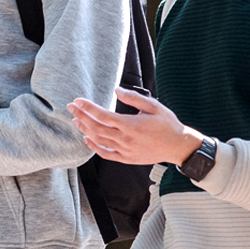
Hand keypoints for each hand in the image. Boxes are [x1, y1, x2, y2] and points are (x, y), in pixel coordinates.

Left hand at [67, 87, 205, 166]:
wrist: (178, 146)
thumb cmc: (167, 124)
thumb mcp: (153, 106)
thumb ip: (133, 98)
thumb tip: (116, 90)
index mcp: (131, 125)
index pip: (103, 115)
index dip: (88, 108)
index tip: (77, 101)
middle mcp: (126, 139)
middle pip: (96, 128)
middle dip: (81, 117)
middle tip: (71, 108)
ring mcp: (126, 151)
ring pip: (99, 141)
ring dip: (85, 130)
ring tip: (75, 121)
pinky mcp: (127, 158)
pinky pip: (107, 154)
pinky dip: (94, 147)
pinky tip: (87, 139)